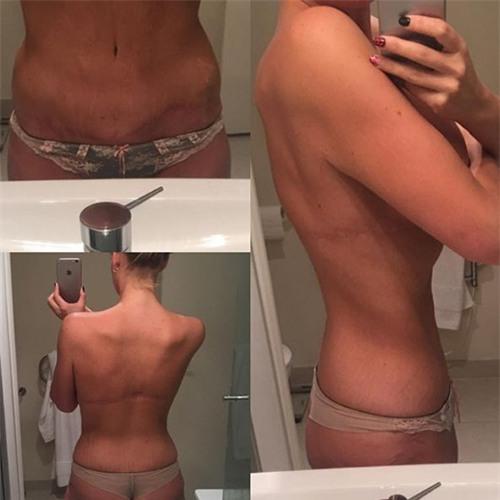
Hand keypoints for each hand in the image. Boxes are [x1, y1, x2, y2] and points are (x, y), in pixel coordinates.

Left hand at [47, 283, 86, 319]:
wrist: (80, 327)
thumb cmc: (80, 318)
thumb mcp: (83, 304)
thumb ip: (82, 295)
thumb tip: (82, 289)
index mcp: (63, 307)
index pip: (56, 296)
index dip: (56, 289)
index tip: (57, 284)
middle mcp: (59, 311)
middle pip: (50, 300)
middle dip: (52, 294)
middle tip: (57, 290)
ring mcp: (58, 314)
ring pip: (51, 305)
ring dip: (54, 299)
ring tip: (59, 295)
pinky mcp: (60, 317)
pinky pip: (55, 308)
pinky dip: (56, 304)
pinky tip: (62, 302)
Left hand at [370, 15, 485, 122]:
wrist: (472, 103)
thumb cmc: (455, 74)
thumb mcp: (452, 54)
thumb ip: (435, 43)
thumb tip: (404, 28)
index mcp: (460, 49)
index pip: (441, 31)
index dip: (422, 23)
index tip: (402, 20)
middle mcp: (456, 67)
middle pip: (422, 54)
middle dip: (398, 46)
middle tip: (380, 39)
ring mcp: (448, 87)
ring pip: (413, 75)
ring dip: (391, 66)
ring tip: (374, 58)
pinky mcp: (438, 103)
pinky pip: (412, 90)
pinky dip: (397, 81)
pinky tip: (385, 76)